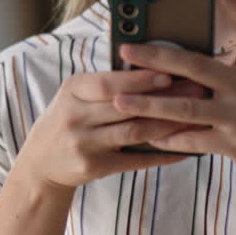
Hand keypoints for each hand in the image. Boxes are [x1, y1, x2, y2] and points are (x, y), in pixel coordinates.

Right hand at [18, 69, 192, 193]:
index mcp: (72, 91)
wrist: (41, 162)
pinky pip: (136, 160)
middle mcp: (75, 117)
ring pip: (134, 133)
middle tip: (195, 92)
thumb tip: (151, 66)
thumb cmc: (67, 119)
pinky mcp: (95, 167)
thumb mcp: (75, 95)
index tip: (169, 72)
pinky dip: (162, 154)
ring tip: (194, 117)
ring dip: (168, 125)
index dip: (139, 79)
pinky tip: (184, 149)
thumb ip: (105, 84)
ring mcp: (84, 144)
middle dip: (164, 99)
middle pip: (127, 107)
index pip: (109, 83)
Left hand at [112, 0, 235, 192]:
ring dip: (148, 104)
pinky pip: (192, 140)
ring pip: (186, 106)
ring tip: (119, 100)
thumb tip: (176, 66)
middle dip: (156, 56)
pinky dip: (166, 138)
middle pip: (197, 64)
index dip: (233, 1)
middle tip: (125, 49)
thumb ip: (228, 75)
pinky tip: (146, 136)